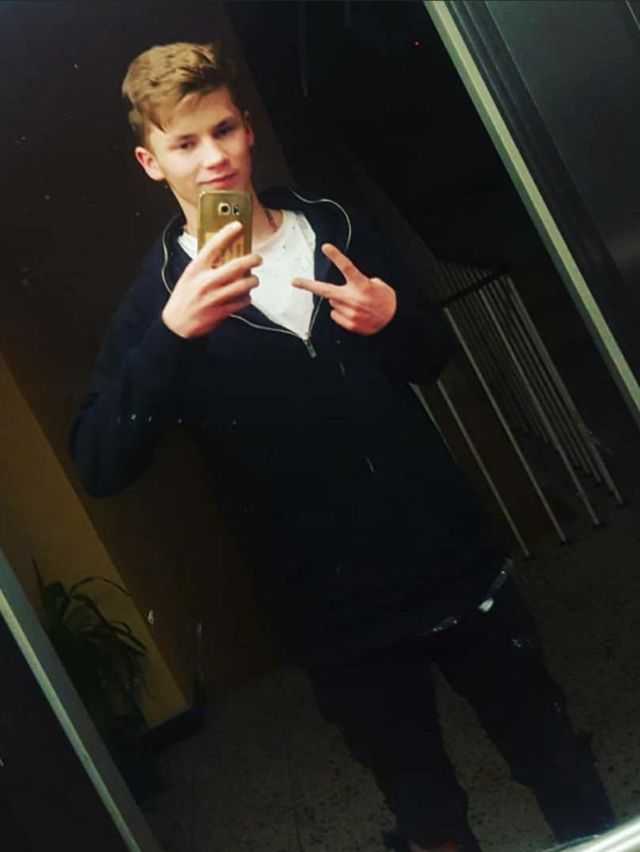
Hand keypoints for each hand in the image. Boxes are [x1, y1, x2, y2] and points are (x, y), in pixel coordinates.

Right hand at [162, 222, 261, 338]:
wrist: (177, 324)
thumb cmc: (184, 297)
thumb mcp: (190, 275)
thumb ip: (205, 265)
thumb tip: (224, 253)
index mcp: (196, 269)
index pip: (213, 246)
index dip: (227, 234)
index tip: (238, 226)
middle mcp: (206, 281)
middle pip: (236, 266)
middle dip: (252, 260)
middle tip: (258, 258)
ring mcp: (215, 297)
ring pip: (244, 285)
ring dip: (253, 281)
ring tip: (253, 279)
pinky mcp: (222, 312)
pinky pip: (242, 302)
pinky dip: (247, 297)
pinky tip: (244, 295)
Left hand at [292, 243, 396, 334]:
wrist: (393, 321)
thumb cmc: (385, 301)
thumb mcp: (377, 285)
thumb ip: (359, 282)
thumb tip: (347, 287)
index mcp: (361, 284)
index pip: (347, 267)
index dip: (336, 256)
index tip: (326, 248)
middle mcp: (353, 298)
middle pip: (325, 290)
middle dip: (308, 285)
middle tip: (295, 281)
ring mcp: (350, 312)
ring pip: (332, 303)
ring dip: (339, 301)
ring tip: (354, 304)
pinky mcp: (349, 324)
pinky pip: (335, 316)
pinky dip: (340, 314)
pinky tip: (353, 313)